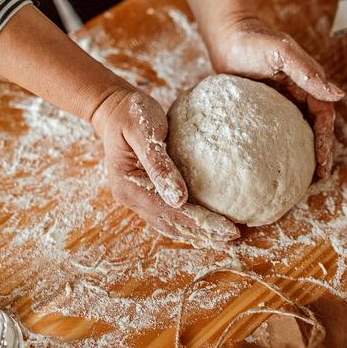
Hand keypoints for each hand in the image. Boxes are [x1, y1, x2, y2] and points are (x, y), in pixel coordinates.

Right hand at [91, 86, 239, 243]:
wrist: (114, 109)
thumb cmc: (131, 113)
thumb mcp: (143, 131)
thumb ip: (159, 164)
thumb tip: (178, 199)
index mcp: (129, 186)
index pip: (171, 212)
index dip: (201, 222)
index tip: (228, 229)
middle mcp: (131, 198)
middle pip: (172, 224)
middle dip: (203, 233)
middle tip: (233, 238)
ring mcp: (136, 198)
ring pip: (169, 225)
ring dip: (196, 234)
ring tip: (224, 238)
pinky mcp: (144, 194)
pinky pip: (167, 215)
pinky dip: (188, 223)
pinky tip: (206, 226)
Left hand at [207, 18, 344, 177]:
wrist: (227, 35)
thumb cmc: (254, 40)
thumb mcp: (283, 54)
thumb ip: (308, 74)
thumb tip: (338, 95)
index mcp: (308, 82)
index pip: (323, 116)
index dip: (325, 140)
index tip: (322, 163)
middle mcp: (299, 93)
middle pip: (315, 127)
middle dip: (320, 152)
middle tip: (319, 176)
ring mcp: (282, 101)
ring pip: (299, 131)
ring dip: (304, 152)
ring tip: (304, 176)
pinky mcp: (264, 106)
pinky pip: (277, 129)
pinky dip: (282, 145)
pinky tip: (276, 161)